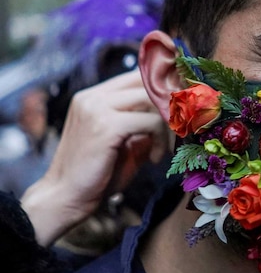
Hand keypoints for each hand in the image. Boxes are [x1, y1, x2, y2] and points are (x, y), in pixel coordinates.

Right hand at [21, 70, 168, 245]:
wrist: (66, 197)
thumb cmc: (98, 173)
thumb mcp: (126, 141)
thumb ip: (144, 122)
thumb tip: (178, 111)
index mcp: (94, 96)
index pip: (139, 75)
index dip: (166, 91)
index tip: (182, 112)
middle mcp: (93, 96)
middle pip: (148, 83)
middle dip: (172, 106)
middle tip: (182, 129)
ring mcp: (97, 108)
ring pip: (153, 100)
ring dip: (169, 126)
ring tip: (166, 148)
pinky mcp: (106, 125)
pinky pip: (151, 121)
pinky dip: (161, 140)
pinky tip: (155, 158)